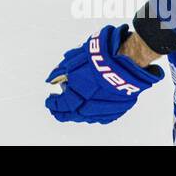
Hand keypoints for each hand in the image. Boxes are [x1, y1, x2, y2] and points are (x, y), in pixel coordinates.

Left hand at [45, 24, 161, 123]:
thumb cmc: (101, 57)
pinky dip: (95, 115)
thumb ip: (61, 71)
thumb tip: (51, 78)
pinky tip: (91, 112)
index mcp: (77, 94)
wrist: (126, 59)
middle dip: (63, 112)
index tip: (49, 101)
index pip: (61, 105)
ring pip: (88, 118)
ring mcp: (106, 108)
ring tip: (73, 110)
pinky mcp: (119, 108)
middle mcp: (90, 105)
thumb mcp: (75, 59)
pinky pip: (104, 117)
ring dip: (79, 115)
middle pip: (73, 114)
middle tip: (57, 109)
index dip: (53, 104)